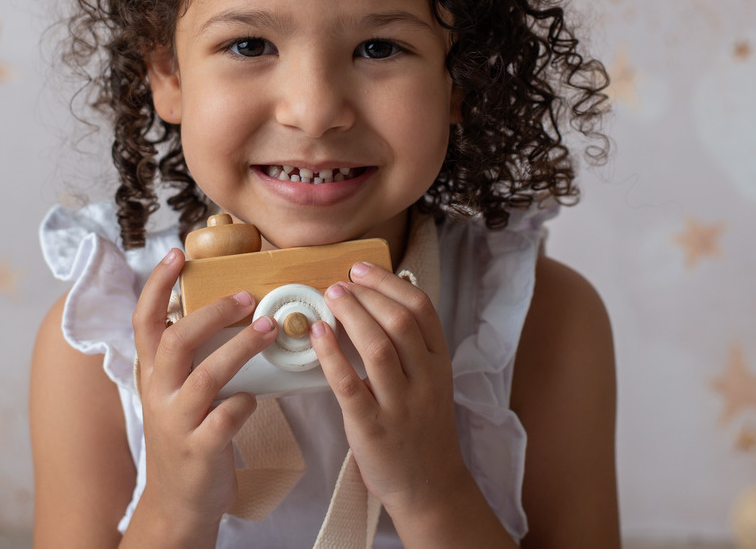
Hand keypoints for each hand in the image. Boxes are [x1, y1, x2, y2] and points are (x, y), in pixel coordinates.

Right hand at [130, 248, 278, 537]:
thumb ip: (190, 355)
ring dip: (241, 348)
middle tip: (247, 297)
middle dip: (213, 312)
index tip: (177, 254)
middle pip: (176, 339)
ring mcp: (177, 422)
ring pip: (206, 376)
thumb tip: (226, 305)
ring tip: (271, 329)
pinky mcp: (200, 449)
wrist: (178, 503)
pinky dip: (245, 404)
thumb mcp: (174, 391)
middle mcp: (159, 392)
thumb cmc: (186, 434)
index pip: (144, 320)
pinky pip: (226, 418)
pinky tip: (257, 399)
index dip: (157, 284)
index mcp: (152, 372)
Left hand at [310, 261, 470, 517]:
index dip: (389, 282)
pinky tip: (317, 334)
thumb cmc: (420, 427)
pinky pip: (349, 385)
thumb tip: (377, 298)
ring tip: (330, 297)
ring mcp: (401, 405)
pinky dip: (332, 355)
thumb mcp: (429, 380)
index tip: (362, 269)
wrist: (429, 485)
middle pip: (400, 322)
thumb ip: (410, 345)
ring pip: (379, 349)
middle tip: (341, 282)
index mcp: (438, 363)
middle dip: (368, 294)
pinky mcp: (373, 428)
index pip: (422, 309)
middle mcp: (425, 380)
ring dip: (352, 316)